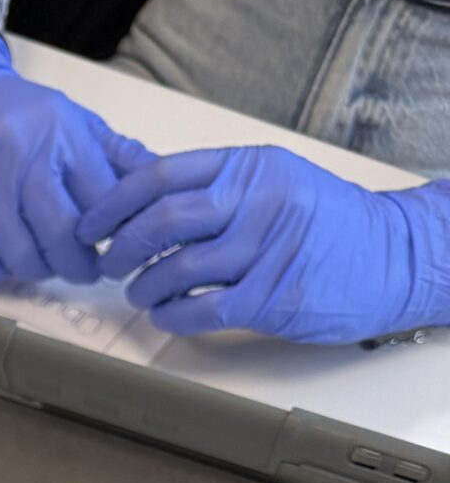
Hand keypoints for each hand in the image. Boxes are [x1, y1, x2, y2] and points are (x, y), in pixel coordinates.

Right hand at [0, 28, 145, 284]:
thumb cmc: (13, 113)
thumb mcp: (70, 120)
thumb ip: (114, 156)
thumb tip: (164, 182)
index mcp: (60, 135)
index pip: (101, 203)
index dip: (112, 235)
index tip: (112, 249)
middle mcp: (19, 156)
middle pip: (61, 236)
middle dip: (78, 264)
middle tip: (82, 270)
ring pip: (20, 255)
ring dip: (37, 269)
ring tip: (43, 262)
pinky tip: (5, 258)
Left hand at [78, 148, 449, 341]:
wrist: (390, 255)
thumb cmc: (327, 222)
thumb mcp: (274, 181)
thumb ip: (216, 186)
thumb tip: (144, 195)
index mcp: (251, 167)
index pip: (163, 175)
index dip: (115, 203)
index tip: (92, 223)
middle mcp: (256, 202)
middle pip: (162, 220)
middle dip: (121, 248)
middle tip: (109, 264)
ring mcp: (264, 250)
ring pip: (176, 269)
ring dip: (144, 287)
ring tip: (140, 293)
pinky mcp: (270, 297)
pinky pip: (201, 310)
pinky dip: (171, 316)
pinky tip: (166, 315)